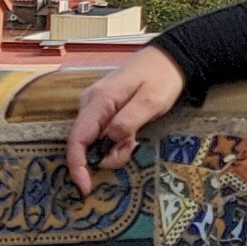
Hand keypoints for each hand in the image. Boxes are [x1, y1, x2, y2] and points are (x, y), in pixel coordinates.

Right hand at [67, 46, 186, 192]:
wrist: (169, 58)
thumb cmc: (162, 78)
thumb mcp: (151, 102)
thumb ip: (127, 123)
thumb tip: (108, 142)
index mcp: (99, 100)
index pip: (77, 138)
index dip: (77, 166)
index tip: (86, 187)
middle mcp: (90, 102)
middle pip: (85, 142)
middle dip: (106, 155)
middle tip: (132, 149)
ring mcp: (95, 104)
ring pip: (95, 140)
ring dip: (114, 147)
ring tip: (136, 137)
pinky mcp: (103, 107)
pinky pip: (102, 132)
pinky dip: (116, 140)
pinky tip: (133, 133)